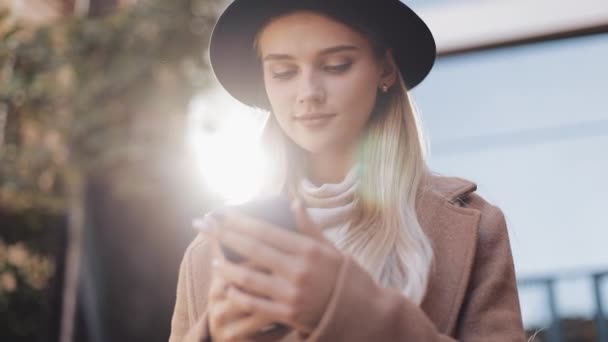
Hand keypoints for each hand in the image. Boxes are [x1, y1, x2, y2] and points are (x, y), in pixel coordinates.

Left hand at [199, 199, 344, 335]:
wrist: (364, 314)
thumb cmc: (348, 277)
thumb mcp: (332, 248)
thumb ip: (309, 227)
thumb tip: (292, 202)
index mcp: (308, 250)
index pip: (265, 231)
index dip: (239, 221)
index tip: (221, 213)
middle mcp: (297, 270)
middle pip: (252, 249)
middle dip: (223, 234)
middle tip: (203, 225)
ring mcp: (291, 294)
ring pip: (248, 278)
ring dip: (226, 266)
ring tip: (213, 258)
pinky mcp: (288, 315)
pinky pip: (256, 304)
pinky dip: (239, 294)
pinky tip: (227, 287)